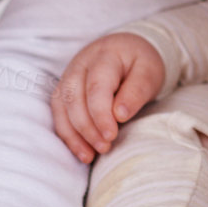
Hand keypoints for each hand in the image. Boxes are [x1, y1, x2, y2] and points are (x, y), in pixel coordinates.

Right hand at [53, 33, 166, 162]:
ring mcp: (69, 75)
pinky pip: (58, 113)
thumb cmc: (140, 63)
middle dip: (88, 128)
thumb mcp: (149, 72)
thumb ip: (136, 91)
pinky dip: (67, 134)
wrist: (128, 50)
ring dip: (74, 134)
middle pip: (75, 98)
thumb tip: (119, 115)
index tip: (111, 136)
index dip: (101, 114)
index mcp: (105, 56)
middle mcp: (81, 64)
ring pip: (62, 107)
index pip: (96, 87)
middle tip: (106, 147)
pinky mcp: (64, 89)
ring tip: (91, 156)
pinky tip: (81, 151)